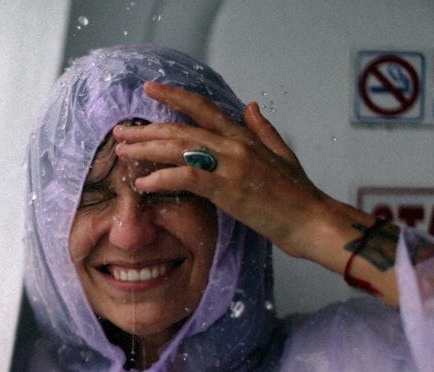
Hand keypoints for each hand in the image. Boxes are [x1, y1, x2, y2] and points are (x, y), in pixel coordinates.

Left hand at [112, 82, 397, 306]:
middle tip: (121, 132)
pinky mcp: (228, 189)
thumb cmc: (297, 194)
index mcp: (244, 136)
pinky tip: (143, 182)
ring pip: (179, 148)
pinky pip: (187, 177)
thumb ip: (262, 130)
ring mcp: (231, 165)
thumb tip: (251, 106)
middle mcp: (234, 145)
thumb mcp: (281, 154)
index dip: (174, 95)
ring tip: (122, 152)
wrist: (312, 221)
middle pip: (181, 128)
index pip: (203, 107)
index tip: (150, 88)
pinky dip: (162, 178)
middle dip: (147, 129)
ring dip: (146, 150)